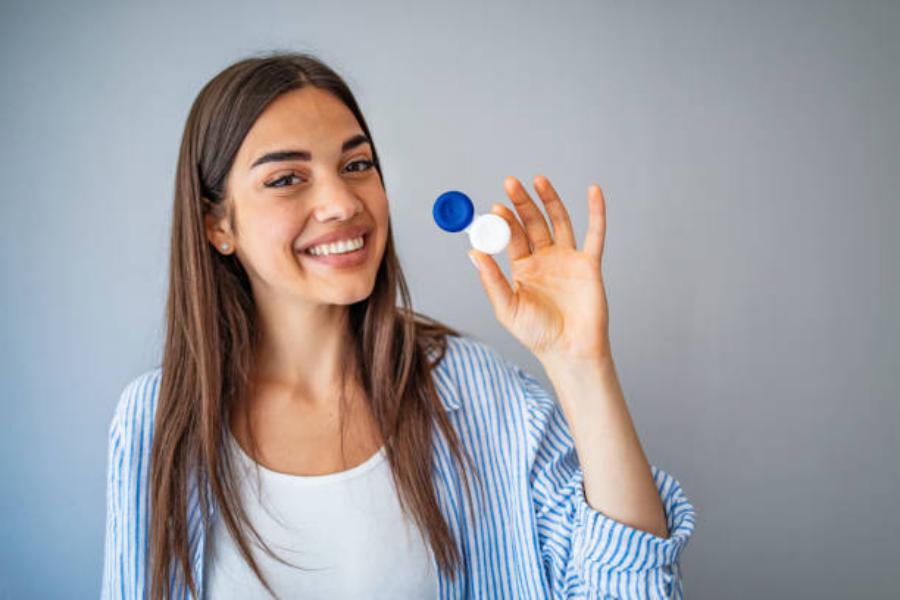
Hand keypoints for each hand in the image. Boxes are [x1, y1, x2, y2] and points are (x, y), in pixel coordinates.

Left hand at [469, 175, 610, 365]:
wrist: (569, 351)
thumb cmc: (537, 334)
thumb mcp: (507, 307)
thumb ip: (491, 280)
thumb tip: (473, 253)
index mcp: (523, 268)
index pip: (512, 237)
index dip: (504, 221)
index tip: (495, 208)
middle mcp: (544, 259)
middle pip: (533, 223)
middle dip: (522, 203)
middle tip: (510, 183)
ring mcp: (568, 259)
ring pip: (559, 221)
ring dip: (550, 199)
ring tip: (538, 179)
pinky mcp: (589, 265)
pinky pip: (595, 234)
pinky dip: (596, 211)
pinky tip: (594, 190)